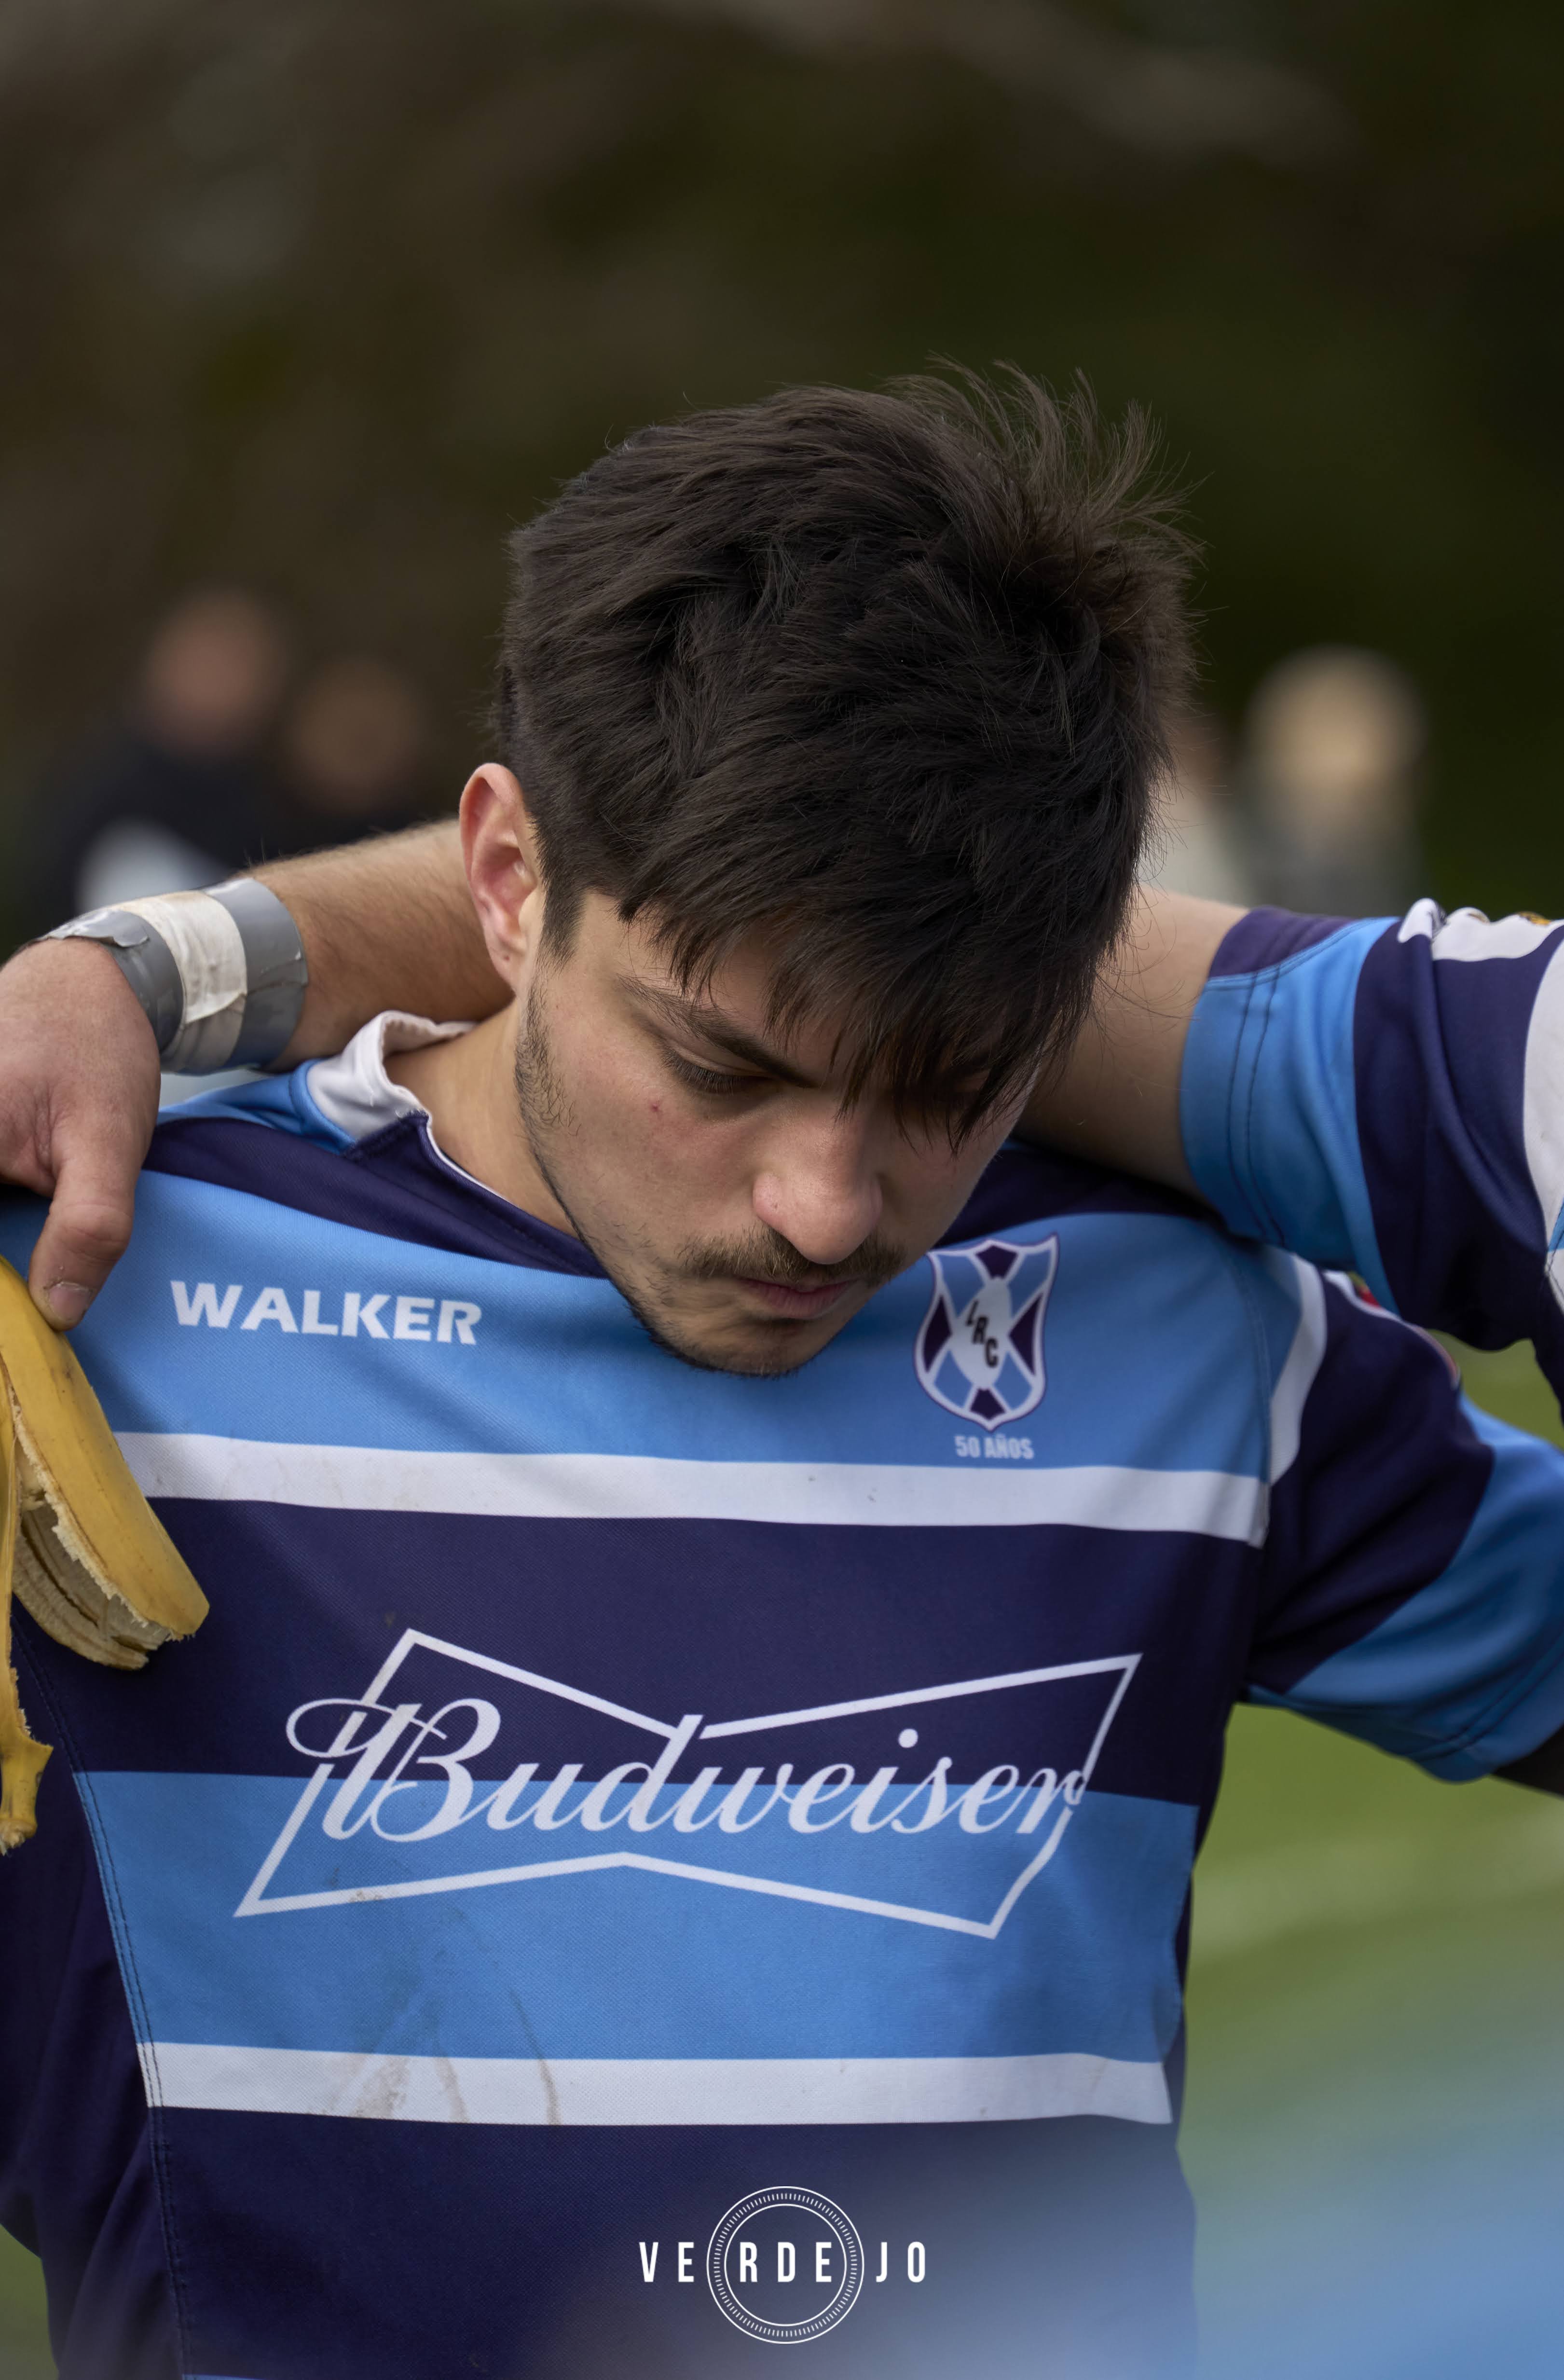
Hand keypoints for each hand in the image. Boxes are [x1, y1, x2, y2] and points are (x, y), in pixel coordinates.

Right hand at [0, 939, 160, 1327]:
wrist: (87, 985)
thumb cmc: (96, 1050)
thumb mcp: (109, 1142)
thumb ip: (88, 1226)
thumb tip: (59, 1312)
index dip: (4, 1291)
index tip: (22, 1319)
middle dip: (9, 1268)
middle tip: (32, 1309)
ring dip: (8, 1251)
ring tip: (33, 1267)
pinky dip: (6, 1231)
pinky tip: (23, 1244)